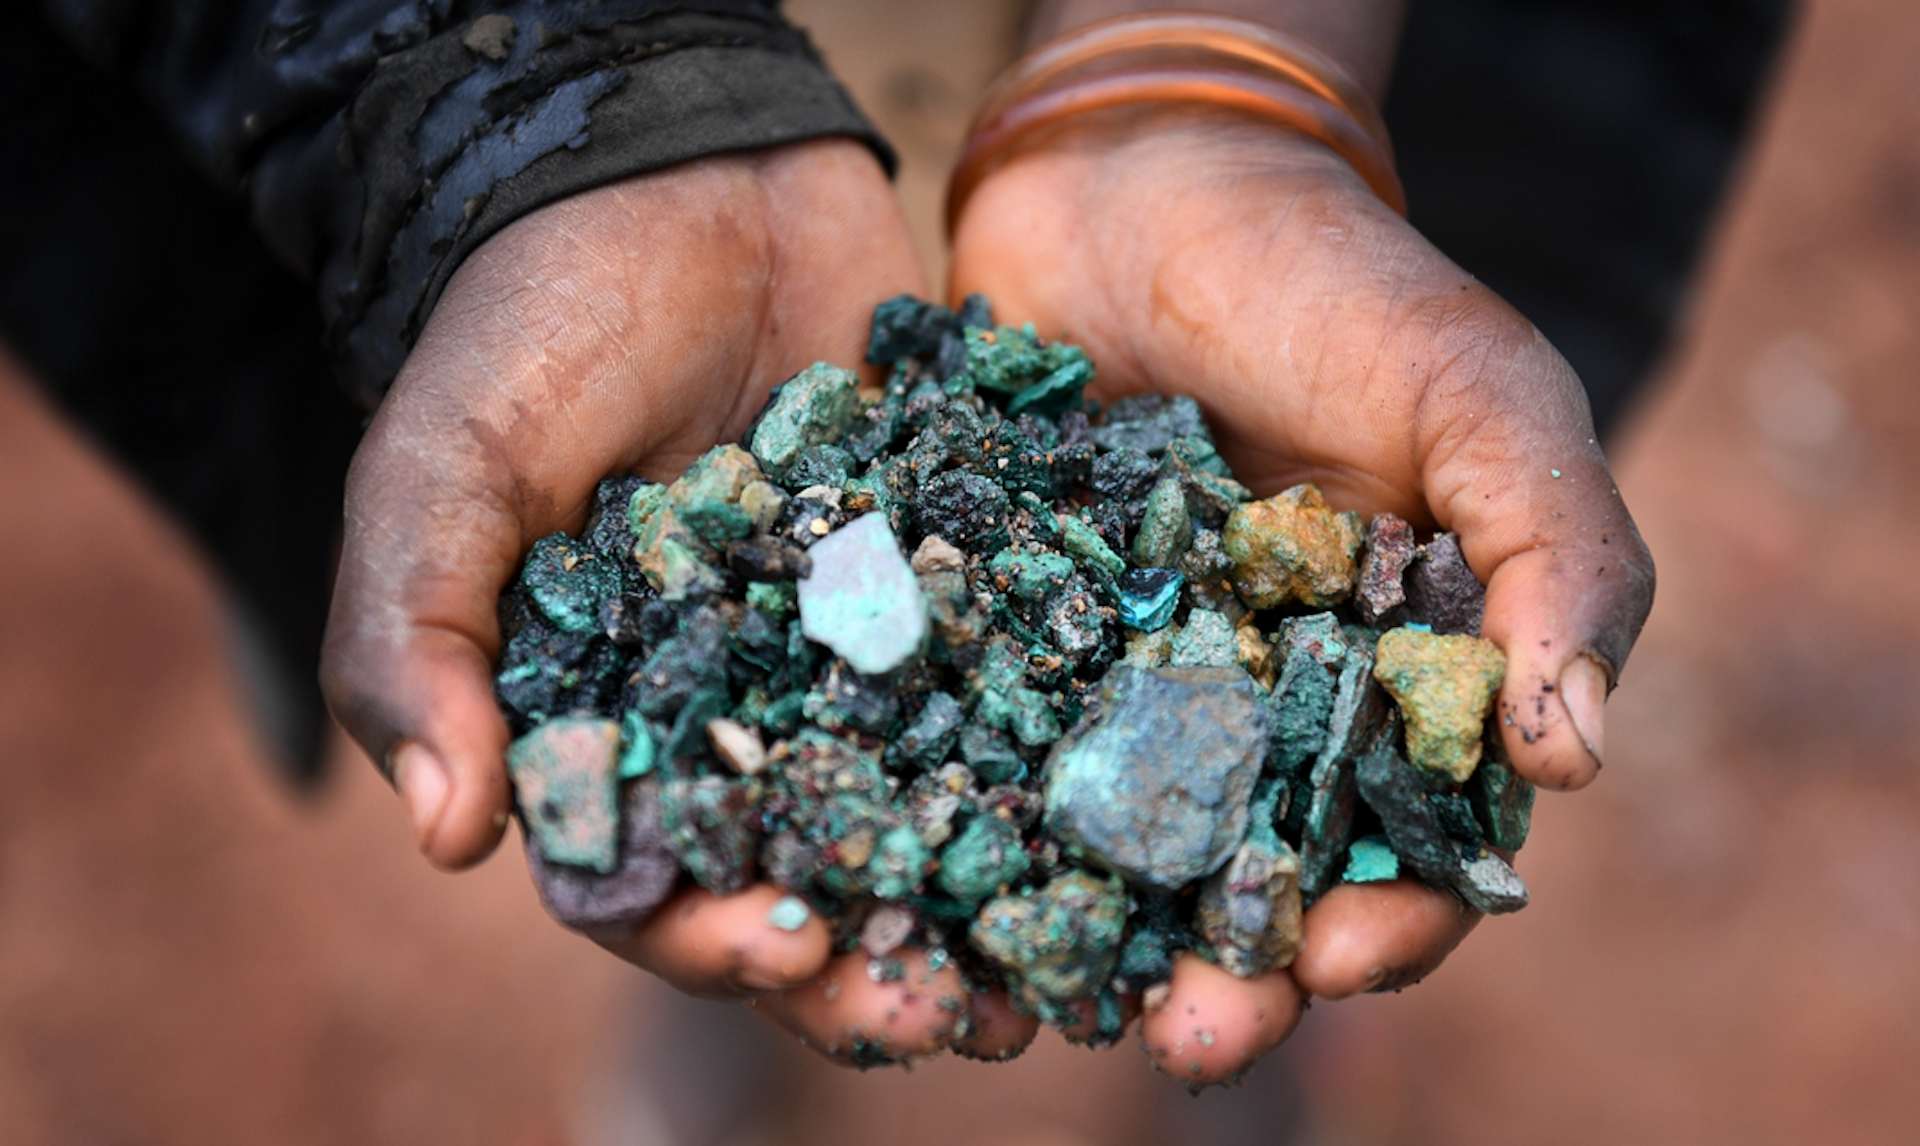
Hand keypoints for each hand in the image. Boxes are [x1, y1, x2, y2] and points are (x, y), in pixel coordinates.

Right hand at [320, 139, 1017, 1063]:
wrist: (678, 178)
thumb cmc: (530, 332)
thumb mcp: (443, 478)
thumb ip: (418, 644)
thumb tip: (447, 838)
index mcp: (617, 727)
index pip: (655, 881)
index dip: (714, 939)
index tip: (790, 957)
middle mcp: (745, 717)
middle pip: (808, 877)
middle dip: (871, 959)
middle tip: (949, 1011)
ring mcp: (860, 656)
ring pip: (927, 811)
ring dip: (984, 900)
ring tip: (1054, 968)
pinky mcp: (958, 579)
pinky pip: (1016, 680)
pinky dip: (1063, 753)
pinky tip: (1126, 807)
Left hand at [950, 108, 1654, 1082]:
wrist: (1144, 180)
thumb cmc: (1339, 288)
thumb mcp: (1483, 400)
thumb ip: (1556, 561)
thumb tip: (1577, 759)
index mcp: (1382, 685)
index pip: (1401, 844)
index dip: (1382, 924)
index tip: (1328, 968)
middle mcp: (1246, 711)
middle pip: (1238, 883)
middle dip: (1213, 970)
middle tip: (1172, 1036)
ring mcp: (1112, 685)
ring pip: (1094, 851)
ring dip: (1067, 937)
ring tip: (1028, 998)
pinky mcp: (995, 645)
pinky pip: (966, 756)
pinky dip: (942, 827)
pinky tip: (908, 887)